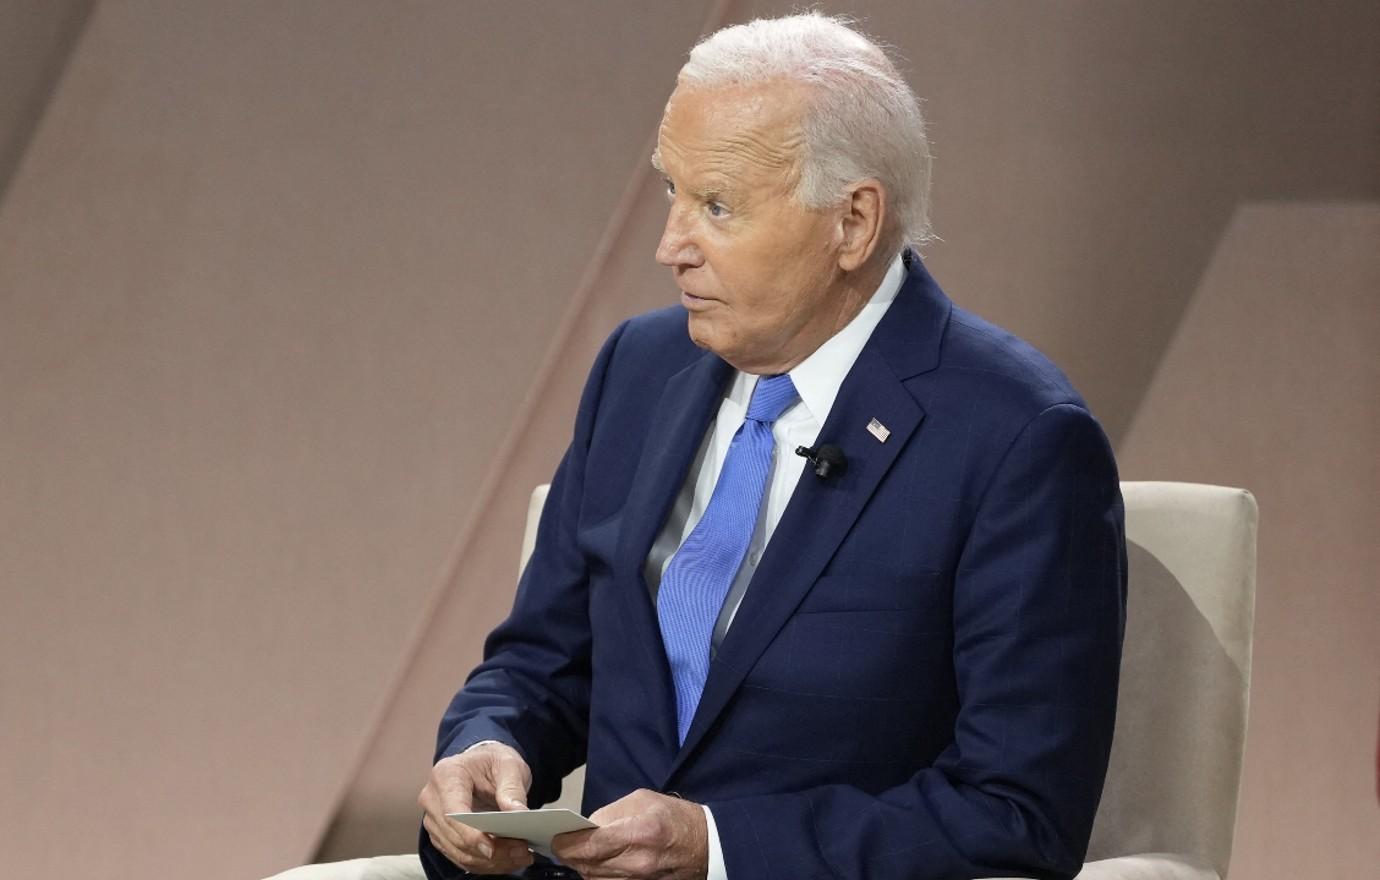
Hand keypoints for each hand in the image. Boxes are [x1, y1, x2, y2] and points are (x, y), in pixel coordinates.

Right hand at [418, 741, 534, 874]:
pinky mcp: (441, 835)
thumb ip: (512, 788)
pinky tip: (508, 860)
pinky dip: (485, 863)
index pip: (452, 812)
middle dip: (490, 851)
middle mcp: (433, 799)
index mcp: (446, 776)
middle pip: (456, 837)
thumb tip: (518, 814)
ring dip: (490, 862)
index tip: (492, 849)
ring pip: (458, 852)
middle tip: (522, 852)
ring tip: (520, 857)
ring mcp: (434, 819)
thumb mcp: (509, 765)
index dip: (470, 835)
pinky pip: (461, 857)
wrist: (483, 764)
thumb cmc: (493, 761)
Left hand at [551, 788, 707, 879]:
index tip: (556, 837)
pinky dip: (598, 874)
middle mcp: (638, 863)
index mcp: (639, 833)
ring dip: (583, 866)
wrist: (707, 845)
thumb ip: (610, 813)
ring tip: (578, 852)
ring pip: (594, 879)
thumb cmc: (676, 818)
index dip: (566, 843)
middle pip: (588, 866)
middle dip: (570, 855)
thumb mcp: (643, 800)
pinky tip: (597, 863)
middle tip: (561, 843)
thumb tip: (586, 826)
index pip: (590, 845)